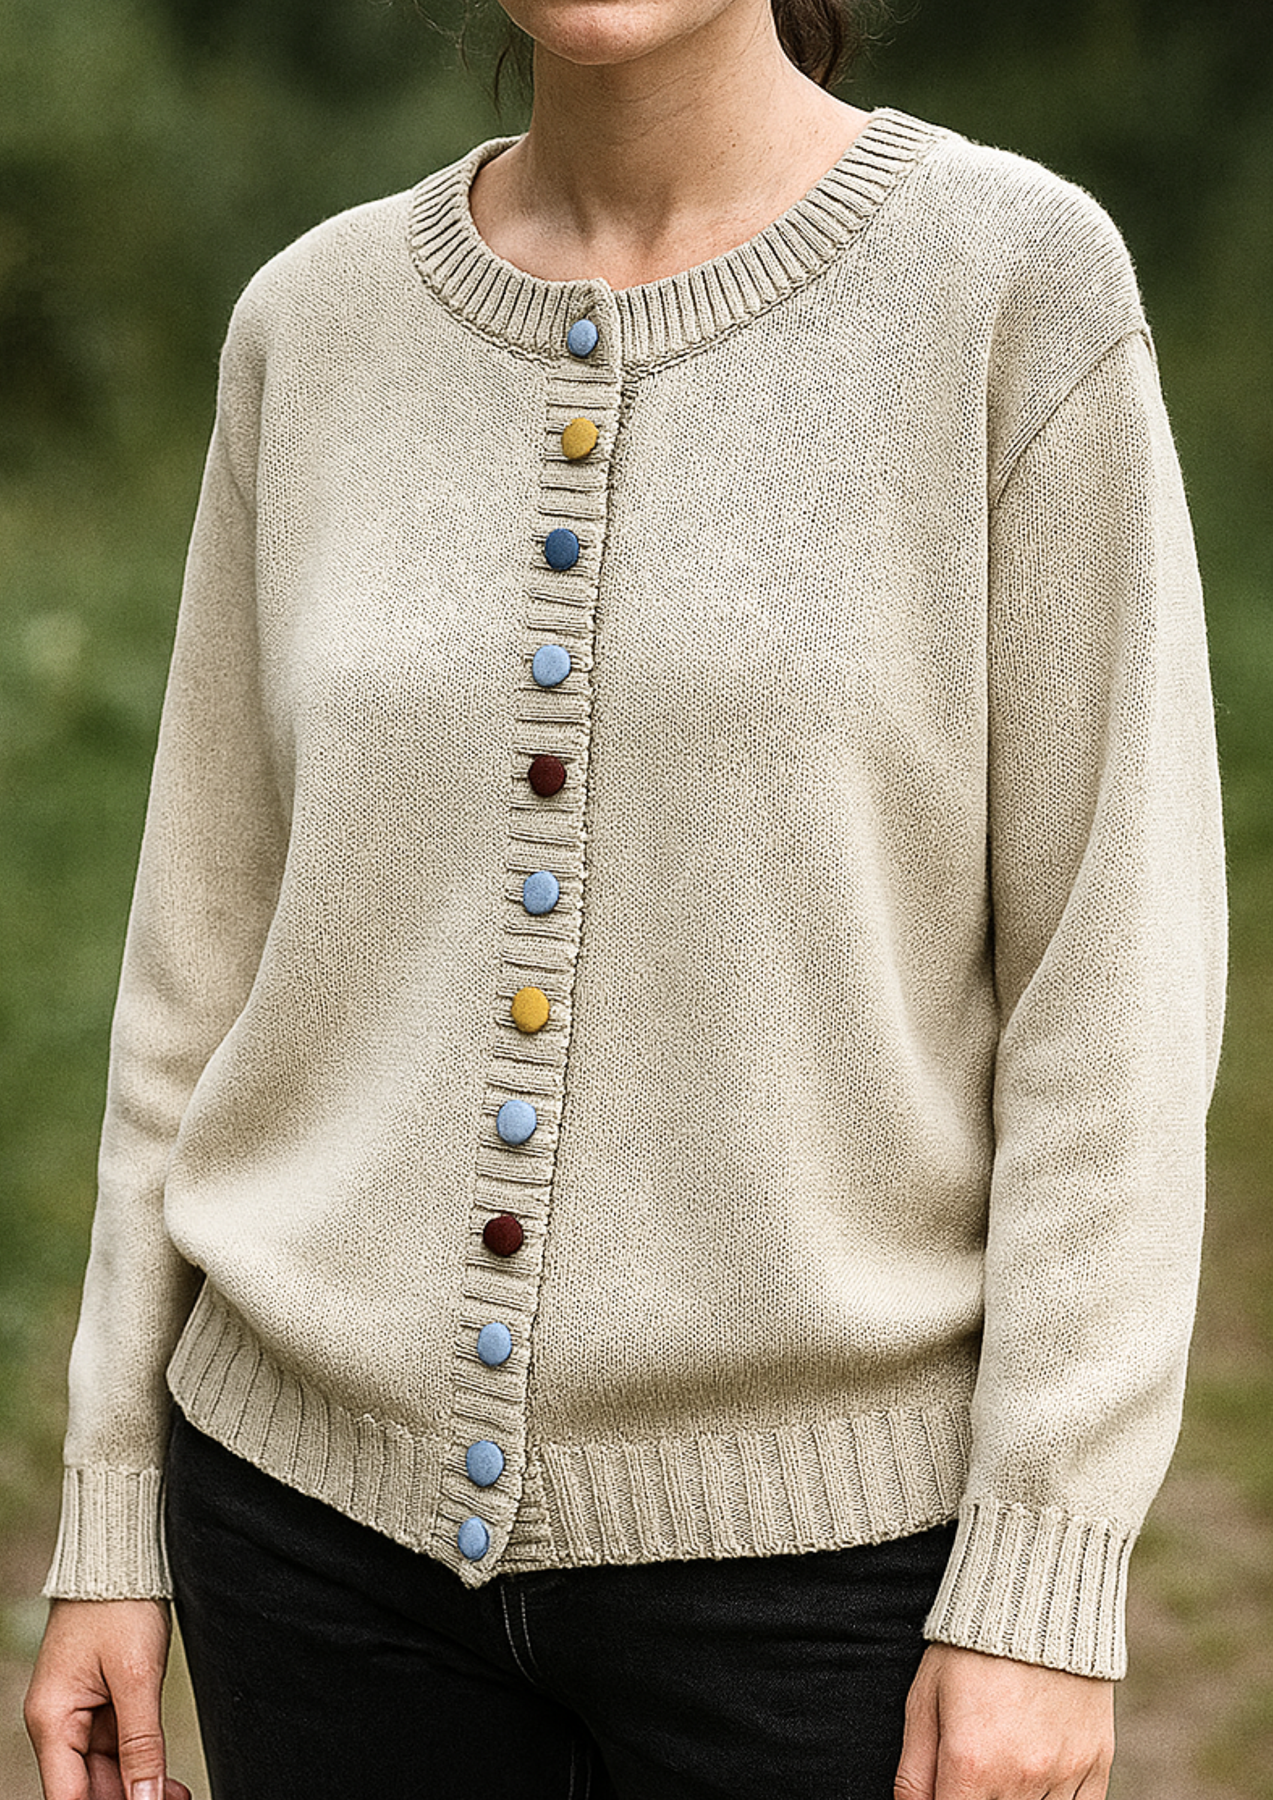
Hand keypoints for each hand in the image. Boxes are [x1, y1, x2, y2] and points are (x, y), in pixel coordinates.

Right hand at [24, 1598, 191, 1799]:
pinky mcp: (98, 1701)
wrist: (121, 1556)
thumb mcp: (137, 1675)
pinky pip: (116, 1747)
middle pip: (87, 1787)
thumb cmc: (120, 1604)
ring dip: (139, 1786)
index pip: (70, 1797)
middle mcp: (57, 1722)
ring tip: (177, 1795)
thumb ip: (141, 1743)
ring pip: (105, 1771)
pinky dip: (140, 1763)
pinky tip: (167, 1781)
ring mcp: (78, 1713)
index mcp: (52, 1720)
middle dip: (130, 1798)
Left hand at [895, 1643, 1114, 1799]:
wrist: (1037, 1601)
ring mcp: (1063, 1775)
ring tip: (1002, 1762)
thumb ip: (914, 1772)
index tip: (948, 1785)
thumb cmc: (970, 1649)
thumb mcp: (924, 1699)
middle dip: (977, 1796)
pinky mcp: (1096, 1766)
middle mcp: (1020, 1777)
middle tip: (975, 1769)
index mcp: (971, 1763)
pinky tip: (1036, 1778)